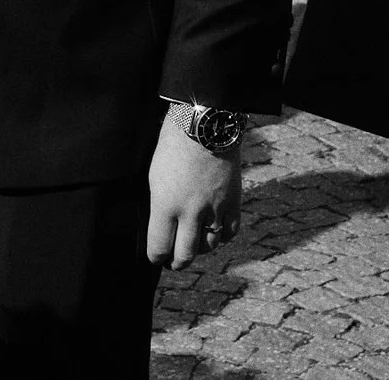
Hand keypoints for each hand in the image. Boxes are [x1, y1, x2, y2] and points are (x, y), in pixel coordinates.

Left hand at [146, 106, 243, 266]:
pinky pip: (229, 233)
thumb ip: (159, 205)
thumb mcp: (155, 176)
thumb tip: (161, 227)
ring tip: (194, 243)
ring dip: (199, 248)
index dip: (155, 257)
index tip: (155, 257)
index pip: (159, 247)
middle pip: (184, 255)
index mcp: (165, 205)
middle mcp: (190, 213)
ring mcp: (215, 209)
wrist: (205, 125)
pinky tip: (214, 231)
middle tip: (173, 261)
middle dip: (176, 262)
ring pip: (208, 247)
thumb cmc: (173, 145)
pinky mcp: (233, 203)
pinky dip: (221, 237)